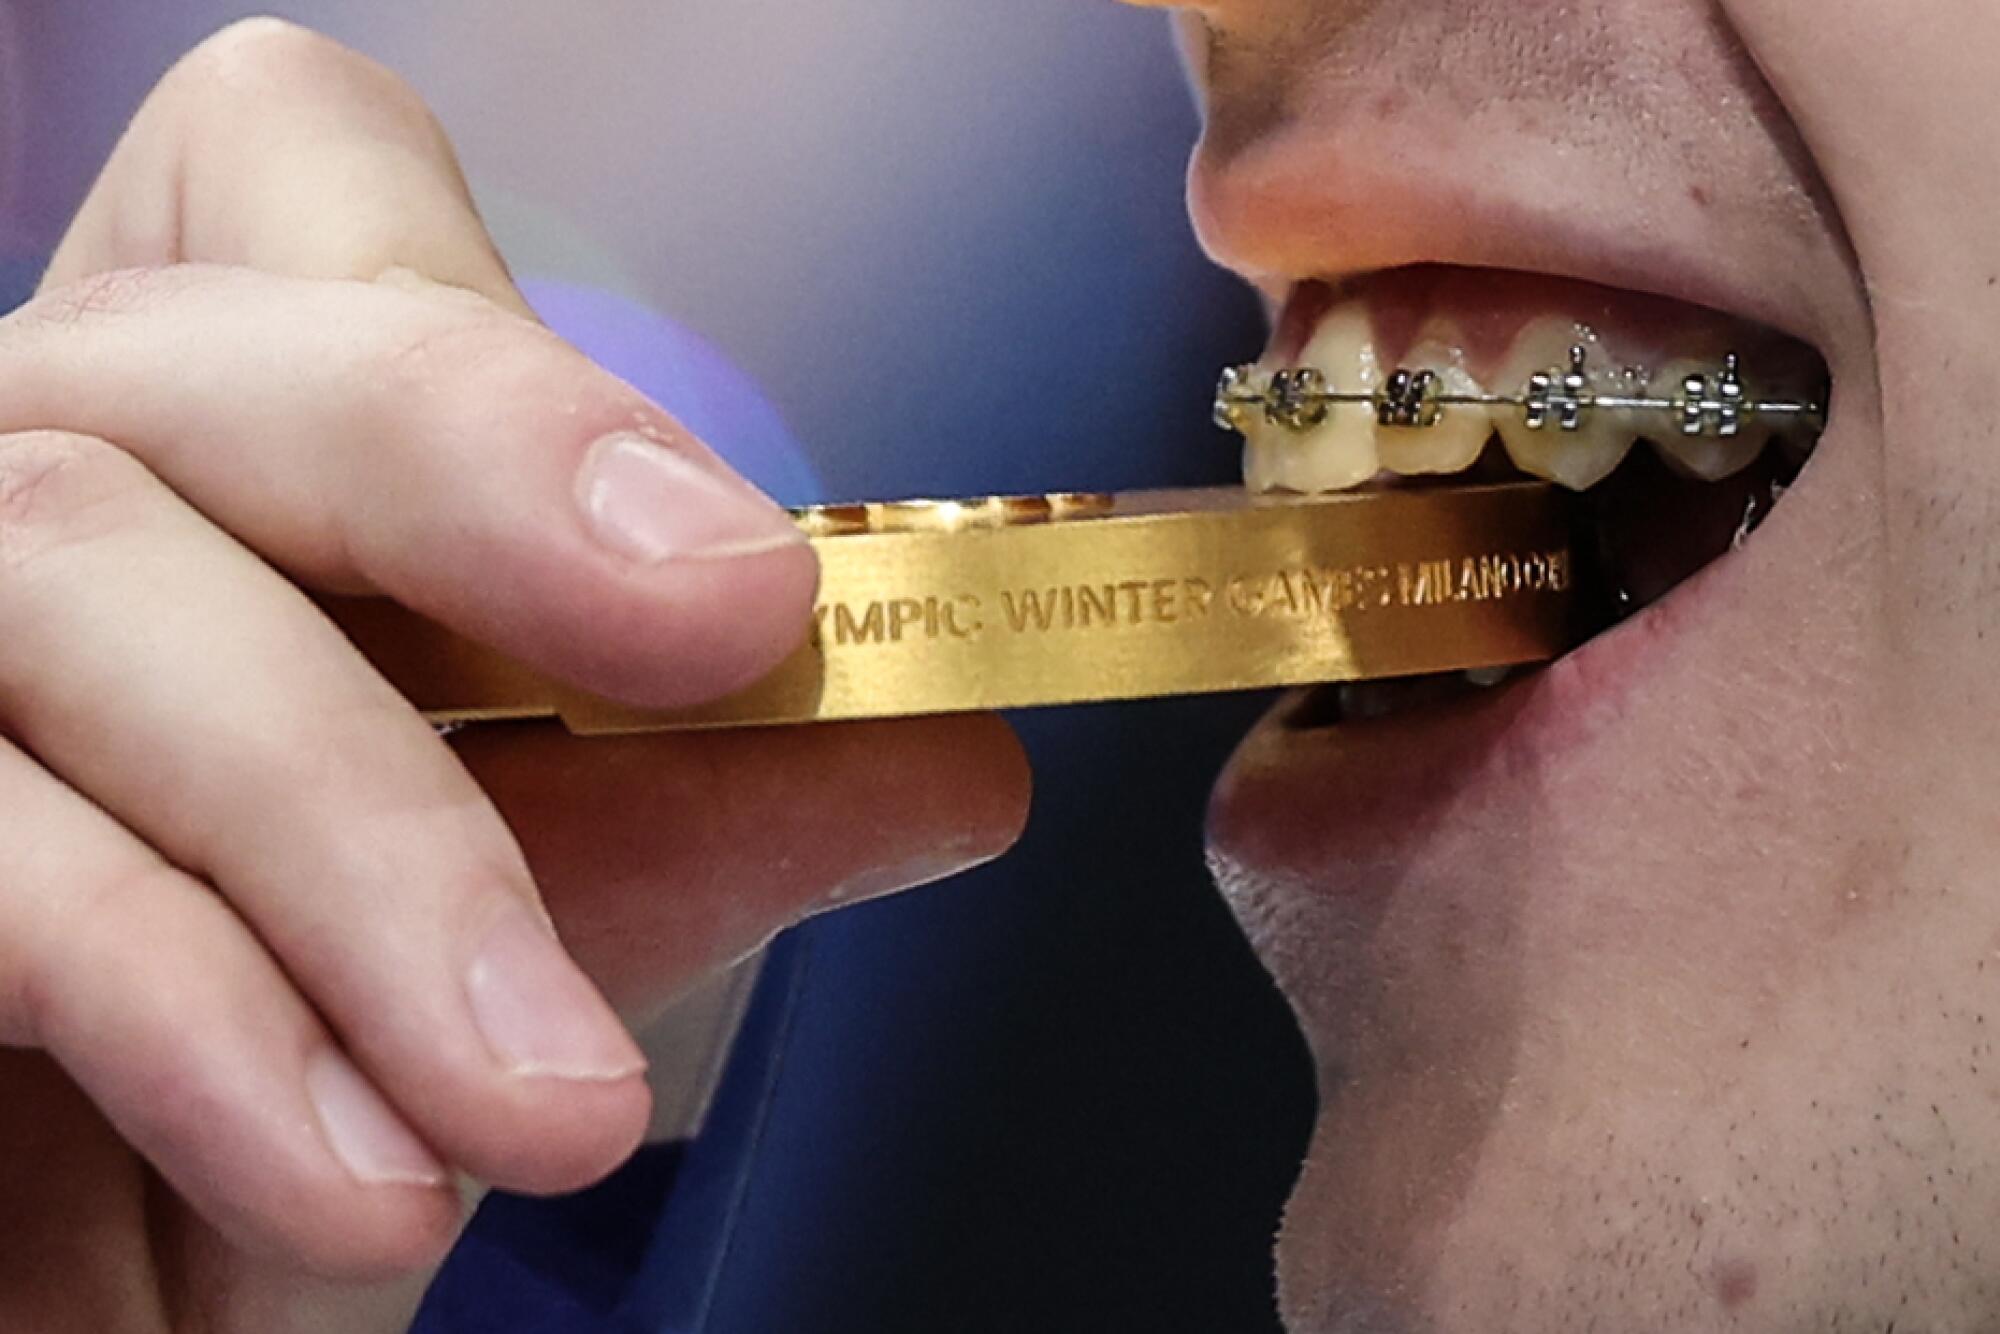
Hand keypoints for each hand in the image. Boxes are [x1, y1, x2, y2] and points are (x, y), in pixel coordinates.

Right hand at [0, 20, 1028, 1332]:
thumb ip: (679, 819)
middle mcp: (16, 490)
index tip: (740, 562)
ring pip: (79, 567)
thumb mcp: (508, 940)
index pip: (284, 174)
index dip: (492, 317)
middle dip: (484, 472)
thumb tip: (946, 752)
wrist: (89, 1310)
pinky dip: (203, 1009)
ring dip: (379, 846)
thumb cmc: (283, 1089)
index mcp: (201, 454)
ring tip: (556, 1100)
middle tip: (738, 631)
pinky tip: (363, 1174)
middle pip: (197, 348)